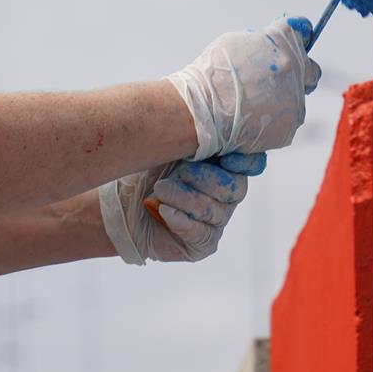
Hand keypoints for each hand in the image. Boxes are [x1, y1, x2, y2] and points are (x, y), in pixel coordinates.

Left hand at [100, 152, 266, 263]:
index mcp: (225, 166)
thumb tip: (211, 128)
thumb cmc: (146, 171)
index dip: (244, 161)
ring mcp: (217, 220)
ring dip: (182, 197)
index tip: (225, 156)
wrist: (120, 204)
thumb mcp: (170, 146)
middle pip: (234, 187)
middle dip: (203, 177)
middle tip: (179, 172)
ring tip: (160, 191)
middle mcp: (227, 194)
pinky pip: (200, 231)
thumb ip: (195, 137)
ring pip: (212, 209)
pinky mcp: (204, 243)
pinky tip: (163, 211)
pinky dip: (179, 219)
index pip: (251, 163)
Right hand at [165, 17, 320, 159]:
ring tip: (253, 107)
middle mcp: (295, 67)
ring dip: (282, 102)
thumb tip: (271, 44)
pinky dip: (272, 124)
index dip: (298, 37)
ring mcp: (295, 98)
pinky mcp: (289, 126)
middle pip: (311, 70)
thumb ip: (262, 42)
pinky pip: (286, 123)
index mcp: (283, 40)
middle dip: (300, 76)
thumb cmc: (211, 74)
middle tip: (279, 82)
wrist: (201, 110)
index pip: (303, 30)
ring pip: (297, 101)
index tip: (296, 42)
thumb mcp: (235, 42)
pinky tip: (251, 121)